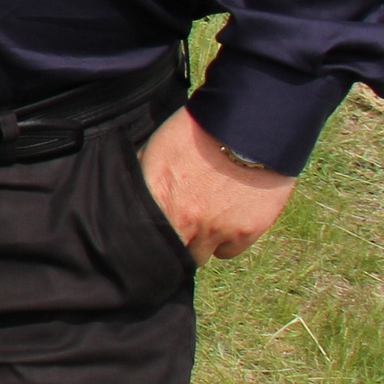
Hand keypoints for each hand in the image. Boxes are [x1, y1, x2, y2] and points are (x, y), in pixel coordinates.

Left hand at [138, 107, 294, 263]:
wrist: (249, 127)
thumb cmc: (198, 132)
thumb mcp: (157, 149)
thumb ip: (144, 179)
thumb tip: (133, 196)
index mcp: (157, 199)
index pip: (142, 237)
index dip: (146, 238)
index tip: (150, 235)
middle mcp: (183, 220)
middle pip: (170, 253)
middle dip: (172, 242)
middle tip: (179, 225)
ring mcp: (215, 230)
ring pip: (198, 256)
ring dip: (197, 242)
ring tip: (205, 219)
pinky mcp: (245, 232)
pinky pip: (228, 251)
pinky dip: (226, 241)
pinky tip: (227, 219)